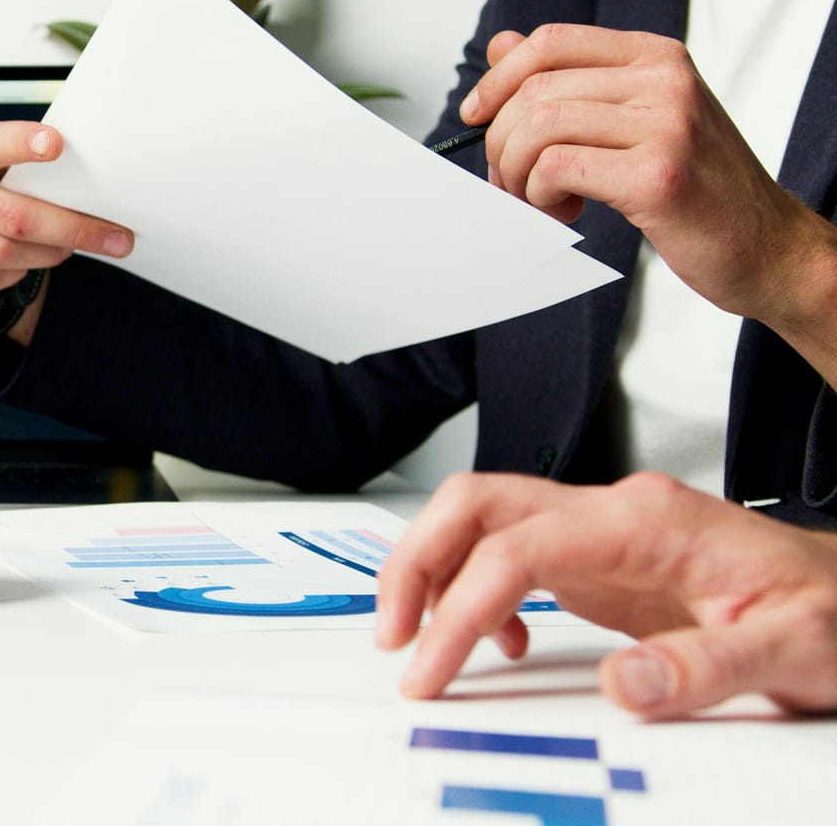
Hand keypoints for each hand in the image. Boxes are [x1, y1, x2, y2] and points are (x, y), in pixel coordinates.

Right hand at [0, 121, 132, 345]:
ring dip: (45, 255)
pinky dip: (13, 275)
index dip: (22, 143)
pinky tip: (22, 265)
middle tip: (113, 237)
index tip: (56, 144)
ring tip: (64, 249)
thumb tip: (93, 179)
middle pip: (12, 214)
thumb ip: (26, 169)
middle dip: (71, 228)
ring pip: (1, 253)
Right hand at [377, 471, 836, 717]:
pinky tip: (499, 640)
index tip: (433, 664)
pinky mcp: (602, 562)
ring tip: (419, 638)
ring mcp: (604, 533)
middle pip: (477, 504)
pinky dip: (478, 593)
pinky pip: (510, 555)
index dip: (460, 603)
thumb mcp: (793, 648)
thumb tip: (616, 685)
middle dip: (417, 563)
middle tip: (395, 635)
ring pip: (482, 521)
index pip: (518, 545)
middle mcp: (616, 514)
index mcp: (649, 522)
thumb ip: (704, 668)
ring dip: (434, 572)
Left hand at [464, 25, 826, 321]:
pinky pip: (556, 168)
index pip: (552, 42)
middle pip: (535, 90)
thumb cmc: (697, 187)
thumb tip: (503, 45)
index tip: (477, 115)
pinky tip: (568, 210)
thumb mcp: (636, 120)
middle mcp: (666, 81)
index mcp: (657, 57)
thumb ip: (572, 82)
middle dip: (503, 143)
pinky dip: (541, 195)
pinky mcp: (658, 176)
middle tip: (512, 181)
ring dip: (518, 174)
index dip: (499, 79)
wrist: (767, 247)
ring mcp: (667, 126)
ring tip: (540, 200)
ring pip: (539, 128)